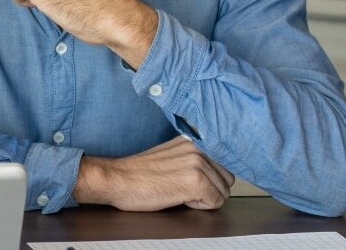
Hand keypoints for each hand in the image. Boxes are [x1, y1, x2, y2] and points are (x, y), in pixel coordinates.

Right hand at [73, 137, 235, 211]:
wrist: (117, 179)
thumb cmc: (138, 173)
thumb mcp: (169, 155)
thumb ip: (191, 156)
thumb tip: (214, 169)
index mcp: (192, 139)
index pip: (224, 160)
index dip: (214, 176)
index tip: (201, 181)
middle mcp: (198, 147)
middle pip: (227, 177)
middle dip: (211, 188)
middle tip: (184, 187)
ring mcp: (198, 163)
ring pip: (223, 191)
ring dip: (204, 197)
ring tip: (178, 190)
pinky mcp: (196, 181)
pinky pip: (215, 202)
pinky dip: (199, 205)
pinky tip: (178, 197)